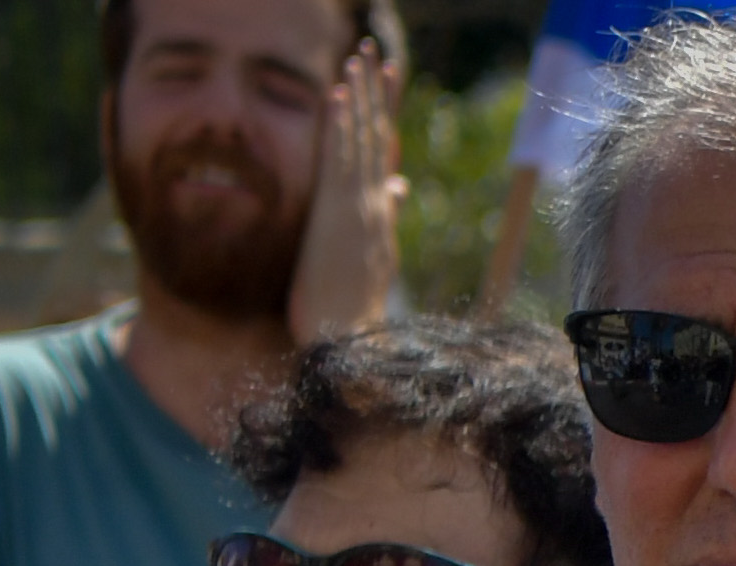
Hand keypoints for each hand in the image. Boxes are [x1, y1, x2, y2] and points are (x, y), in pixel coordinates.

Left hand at [287, 39, 401, 345]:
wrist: (349, 341)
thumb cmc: (350, 314)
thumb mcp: (368, 267)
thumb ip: (381, 230)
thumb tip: (396, 195)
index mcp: (380, 219)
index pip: (385, 159)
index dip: (385, 119)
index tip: (386, 84)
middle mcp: (376, 208)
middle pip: (380, 139)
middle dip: (378, 95)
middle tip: (378, 55)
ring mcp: (360, 208)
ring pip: (363, 141)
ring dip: (360, 97)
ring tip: (358, 58)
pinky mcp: (339, 214)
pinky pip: (340, 159)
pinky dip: (341, 126)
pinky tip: (338, 95)